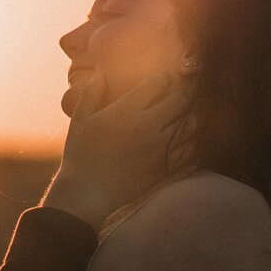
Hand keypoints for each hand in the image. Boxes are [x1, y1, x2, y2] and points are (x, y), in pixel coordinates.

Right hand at [43, 73, 188, 228]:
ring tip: (176, 119)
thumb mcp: (80, 120)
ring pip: (190, 123)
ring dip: (185, 117)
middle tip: (172, 98)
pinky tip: (177, 142)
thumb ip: (91, 94)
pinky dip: (187, 142)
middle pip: (181, 99)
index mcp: (126, 111)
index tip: (158, 83)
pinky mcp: (165, 168)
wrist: (87, 195)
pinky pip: (189, 149)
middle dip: (179, 95)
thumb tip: (100, 75)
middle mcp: (147, 126)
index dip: (162, 79)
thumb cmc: (80, 155)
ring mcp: (159, 148)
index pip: (159, 82)